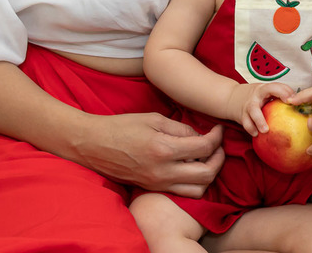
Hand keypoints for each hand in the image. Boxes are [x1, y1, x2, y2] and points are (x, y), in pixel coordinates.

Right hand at [76, 112, 224, 197]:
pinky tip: (190, 167)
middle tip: (218, 145)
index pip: (204, 148)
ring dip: (209, 174)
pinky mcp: (152, 189)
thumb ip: (180, 128)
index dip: (217, 137)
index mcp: (163, 149)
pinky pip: (182, 193)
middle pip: (207, 174)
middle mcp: (162, 171)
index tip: (218, 128)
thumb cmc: (122, 127)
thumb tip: (200, 136)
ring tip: (207, 158)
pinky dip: (193, 182)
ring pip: (198, 190)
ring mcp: (157, 184)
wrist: (93, 145)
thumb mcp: (153, 119)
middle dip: (219, 158)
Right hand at [237, 82, 296, 135]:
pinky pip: (246, 123)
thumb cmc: (259, 96)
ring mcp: (248, 106)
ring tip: (264, 131)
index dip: (283, 91)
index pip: (274, 87)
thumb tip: (302, 105)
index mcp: (265, 89)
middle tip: (279, 113)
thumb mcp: (268, 92)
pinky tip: (256, 134)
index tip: (291, 100)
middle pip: (263, 95)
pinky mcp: (242, 116)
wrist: (233, 97)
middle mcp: (256, 96)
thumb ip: (282, 95)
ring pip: (252, 112)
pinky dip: (251, 129)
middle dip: (272, 103)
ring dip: (258, 122)